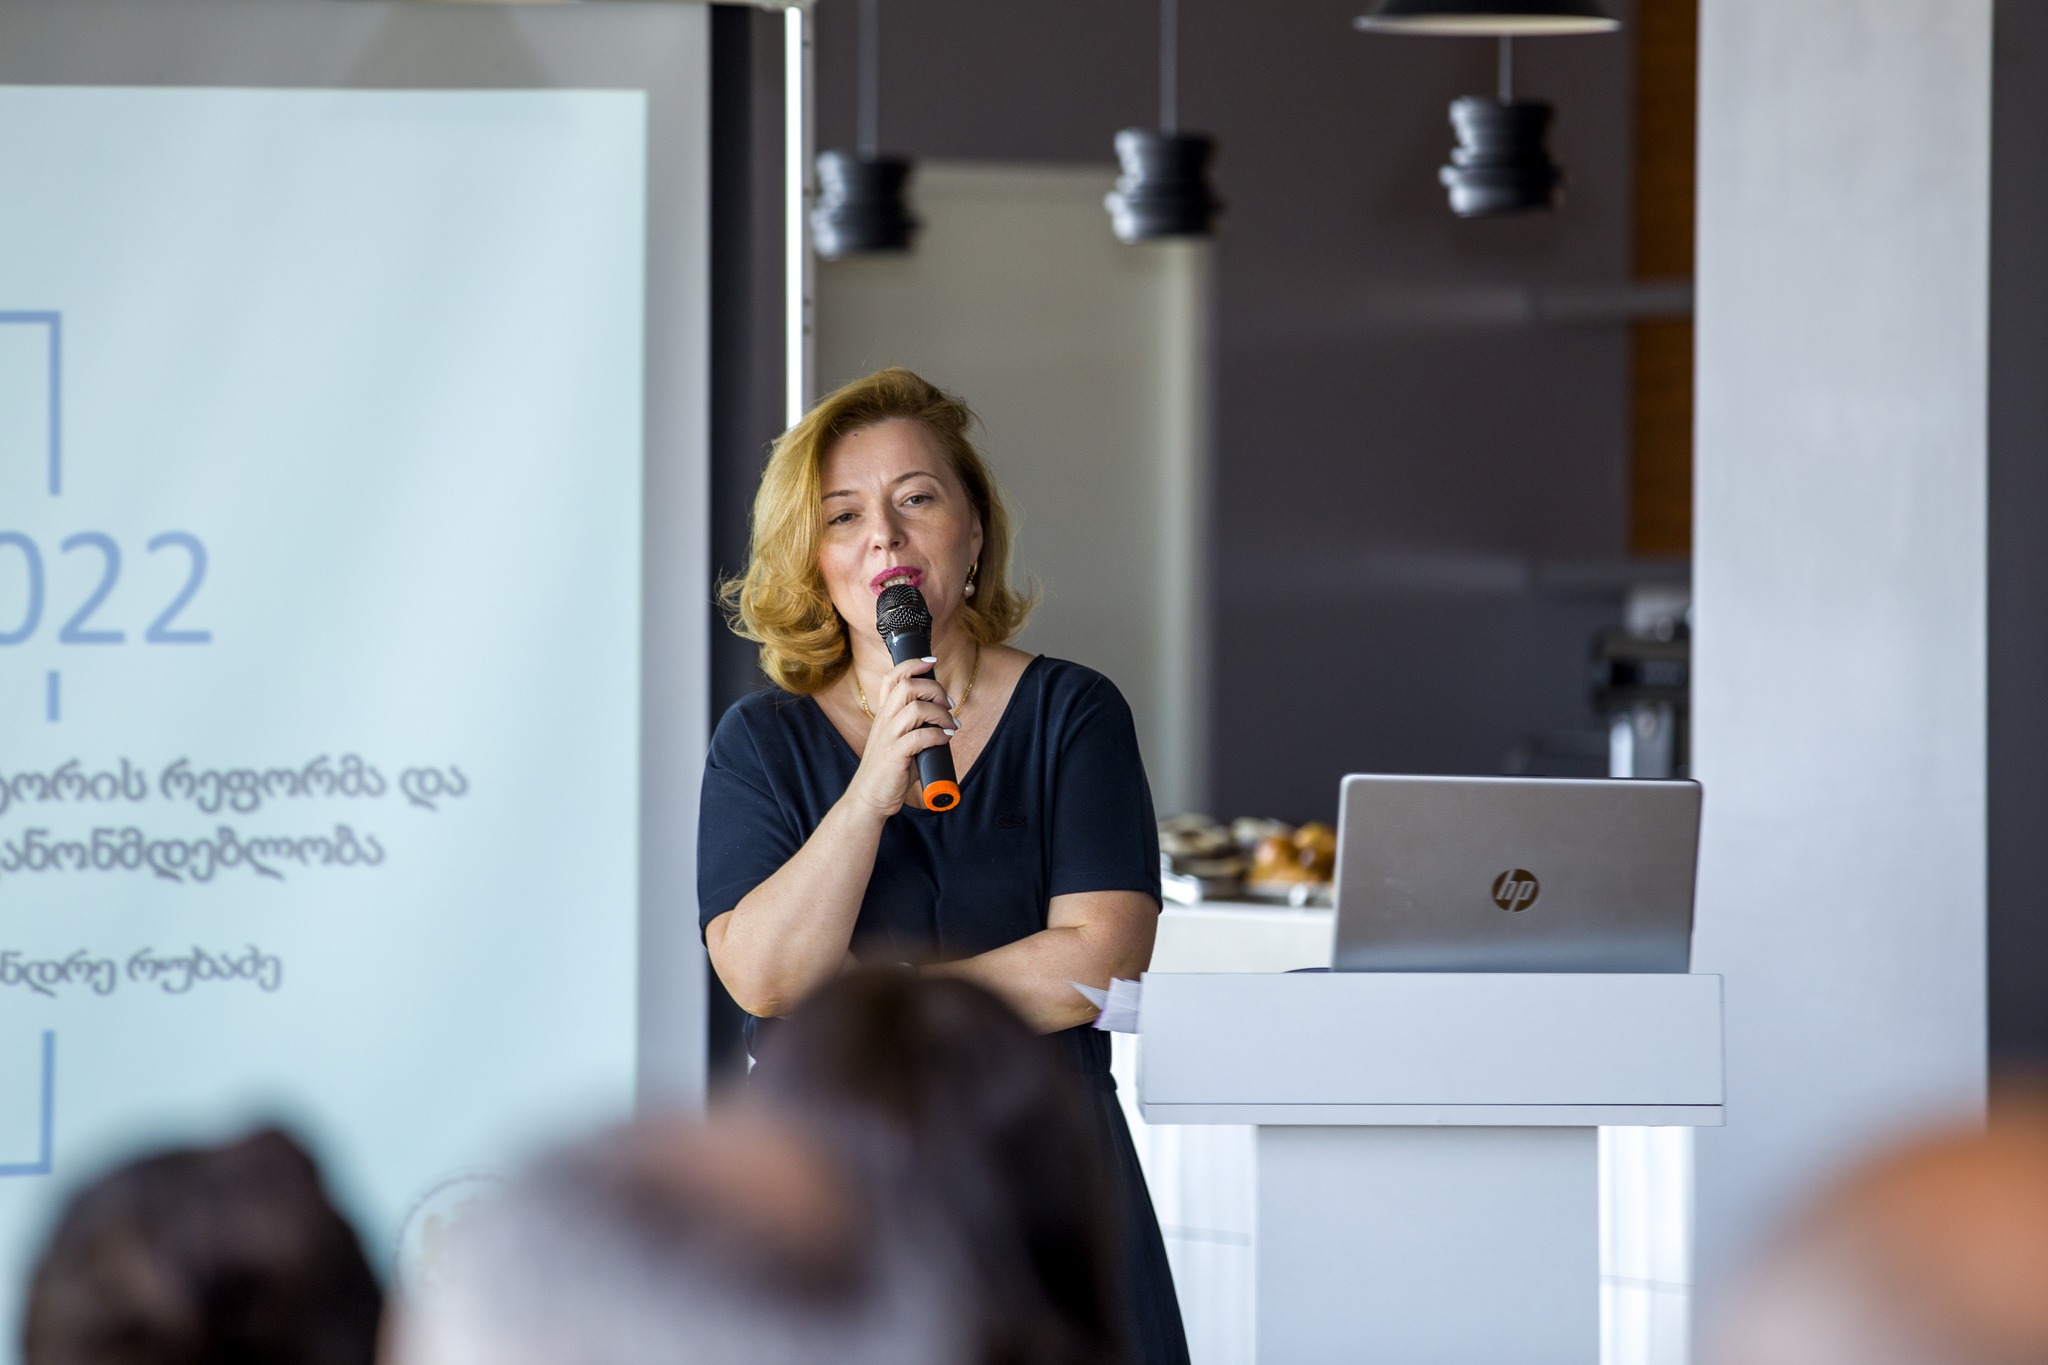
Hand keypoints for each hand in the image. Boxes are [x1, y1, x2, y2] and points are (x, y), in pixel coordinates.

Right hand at [844, 656, 955, 818]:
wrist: (870, 798)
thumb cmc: (890, 771)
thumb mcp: (901, 741)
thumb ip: (918, 727)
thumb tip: (948, 721)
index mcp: (884, 714)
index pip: (892, 677)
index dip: (912, 664)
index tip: (932, 662)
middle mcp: (884, 721)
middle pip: (907, 686)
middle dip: (934, 689)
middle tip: (948, 704)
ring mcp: (888, 737)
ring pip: (915, 708)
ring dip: (940, 713)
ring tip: (951, 725)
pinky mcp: (895, 755)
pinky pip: (920, 737)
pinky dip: (938, 735)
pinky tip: (945, 739)